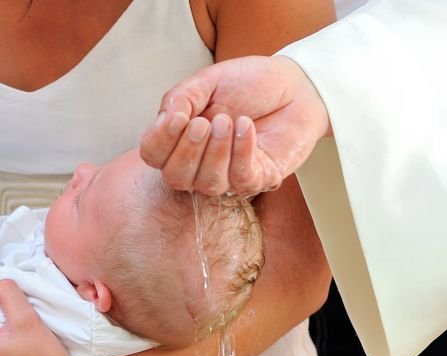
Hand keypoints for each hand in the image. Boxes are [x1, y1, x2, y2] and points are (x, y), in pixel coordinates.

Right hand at [140, 56, 330, 194]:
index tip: (180, 116)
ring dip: (217, 152)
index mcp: (180, 139)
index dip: (160, 140)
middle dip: (189, 150)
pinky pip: (242, 179)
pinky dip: (242, 152)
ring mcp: (228, 177)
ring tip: (230, 120)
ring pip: (208, 184)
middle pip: (176, 178)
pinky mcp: (258, 179)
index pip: (152, 155)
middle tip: (208, 121)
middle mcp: (199, 165)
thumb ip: (181, 97)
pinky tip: (246, 127)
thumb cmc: (248, 84)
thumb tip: (167, 118)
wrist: (293, 85)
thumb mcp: (208, 81)